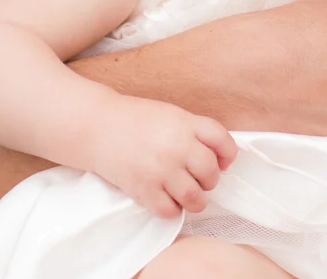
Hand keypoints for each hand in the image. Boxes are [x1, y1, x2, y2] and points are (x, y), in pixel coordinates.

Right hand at [89, 96, 236, 218]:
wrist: (98, 127)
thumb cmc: (135, 120)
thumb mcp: (170, 115)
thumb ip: (194, 131)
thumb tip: (218, 157)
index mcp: (185, 124)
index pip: (223, 141)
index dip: (228, 155)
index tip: (223, 161)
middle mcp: (177, 147)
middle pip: (211, 173)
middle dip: (209, 179)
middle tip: (198, 178)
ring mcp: (161, 170)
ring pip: (195, 198)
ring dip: (195, 199)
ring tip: (186, 193)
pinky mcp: (144, 190)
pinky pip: (170, 211)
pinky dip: (171, 208)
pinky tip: (165, 197)